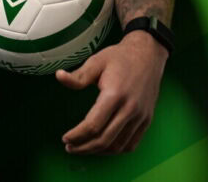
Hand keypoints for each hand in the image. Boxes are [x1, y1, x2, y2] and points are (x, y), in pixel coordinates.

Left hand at [55, 30, 168, 154]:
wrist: (148, 55)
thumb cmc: (119, 58)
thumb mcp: (96, 62)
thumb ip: (78, 75)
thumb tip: (59, 76)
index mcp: (115, 94)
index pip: (94, 124)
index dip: (77, 135)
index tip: (65, 138)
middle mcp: (130, 109)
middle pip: (105, 139)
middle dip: (85, 147)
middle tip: (70, 147)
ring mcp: (141, 116)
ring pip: (119, 145)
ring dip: (99, 151)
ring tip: (83, 149)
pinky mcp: (147, 120)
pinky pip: (132, 143)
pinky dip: (116, 149)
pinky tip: (102, 147)